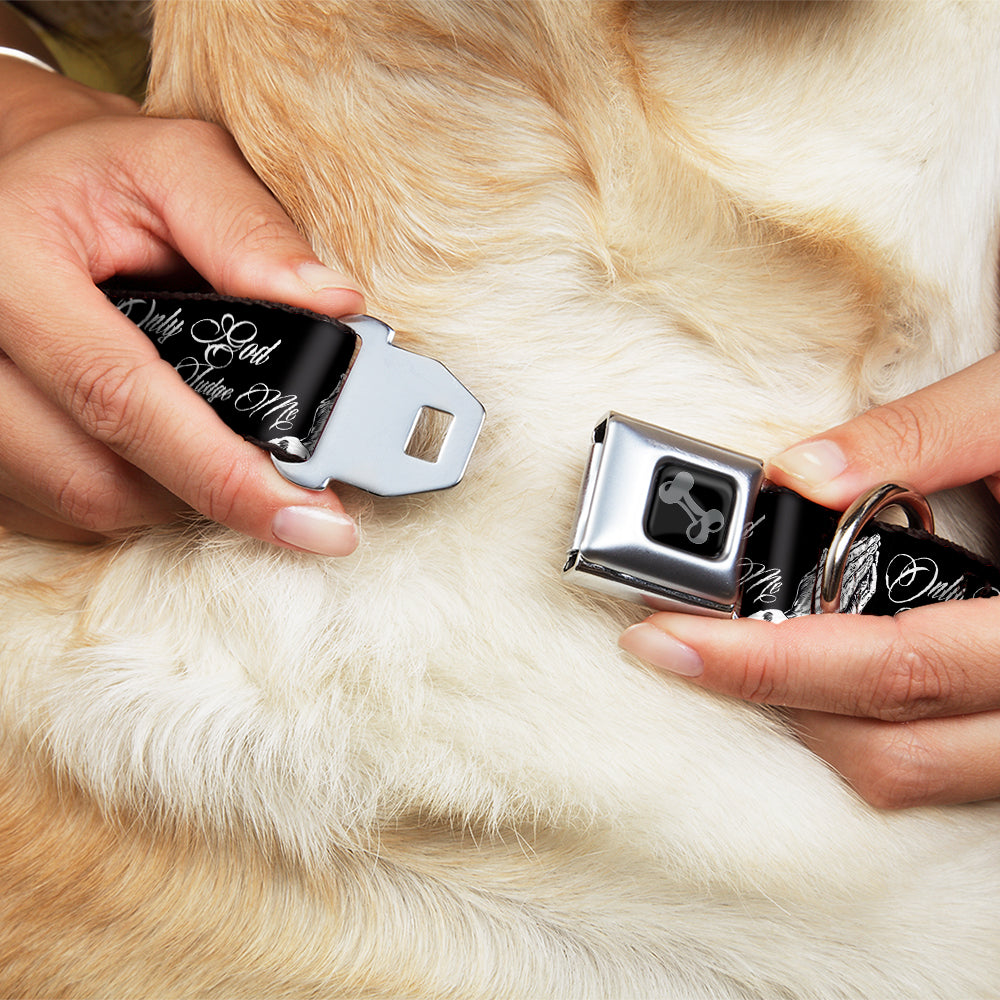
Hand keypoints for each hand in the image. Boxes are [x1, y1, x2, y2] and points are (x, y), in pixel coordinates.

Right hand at [0, 56, 363, 552]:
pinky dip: (130, 493)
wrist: (16, 185)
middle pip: (96, 478)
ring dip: (171, 493)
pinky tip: (165, 448)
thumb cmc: (99, 174)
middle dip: (209, 490)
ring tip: (221, 443)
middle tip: (287, 481)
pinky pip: (58, 509)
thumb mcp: (177, 165)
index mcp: (10, 265)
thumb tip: (334, 306)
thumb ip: (250, 230)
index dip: (224, 473)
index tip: (314, 522)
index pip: (121, 397)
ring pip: (81, 504)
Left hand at [620, 350, 999, 808]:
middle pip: (891, 749)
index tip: (667, 637)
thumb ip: (920, 437)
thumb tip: (801, 472)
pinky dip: (865, 723)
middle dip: (767, 697)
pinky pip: (939, 763)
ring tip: (738, 650)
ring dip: (812, 719)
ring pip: (913, 772)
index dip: (767, 662)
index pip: (894, 668)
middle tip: (678, 642)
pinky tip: (820, 663)